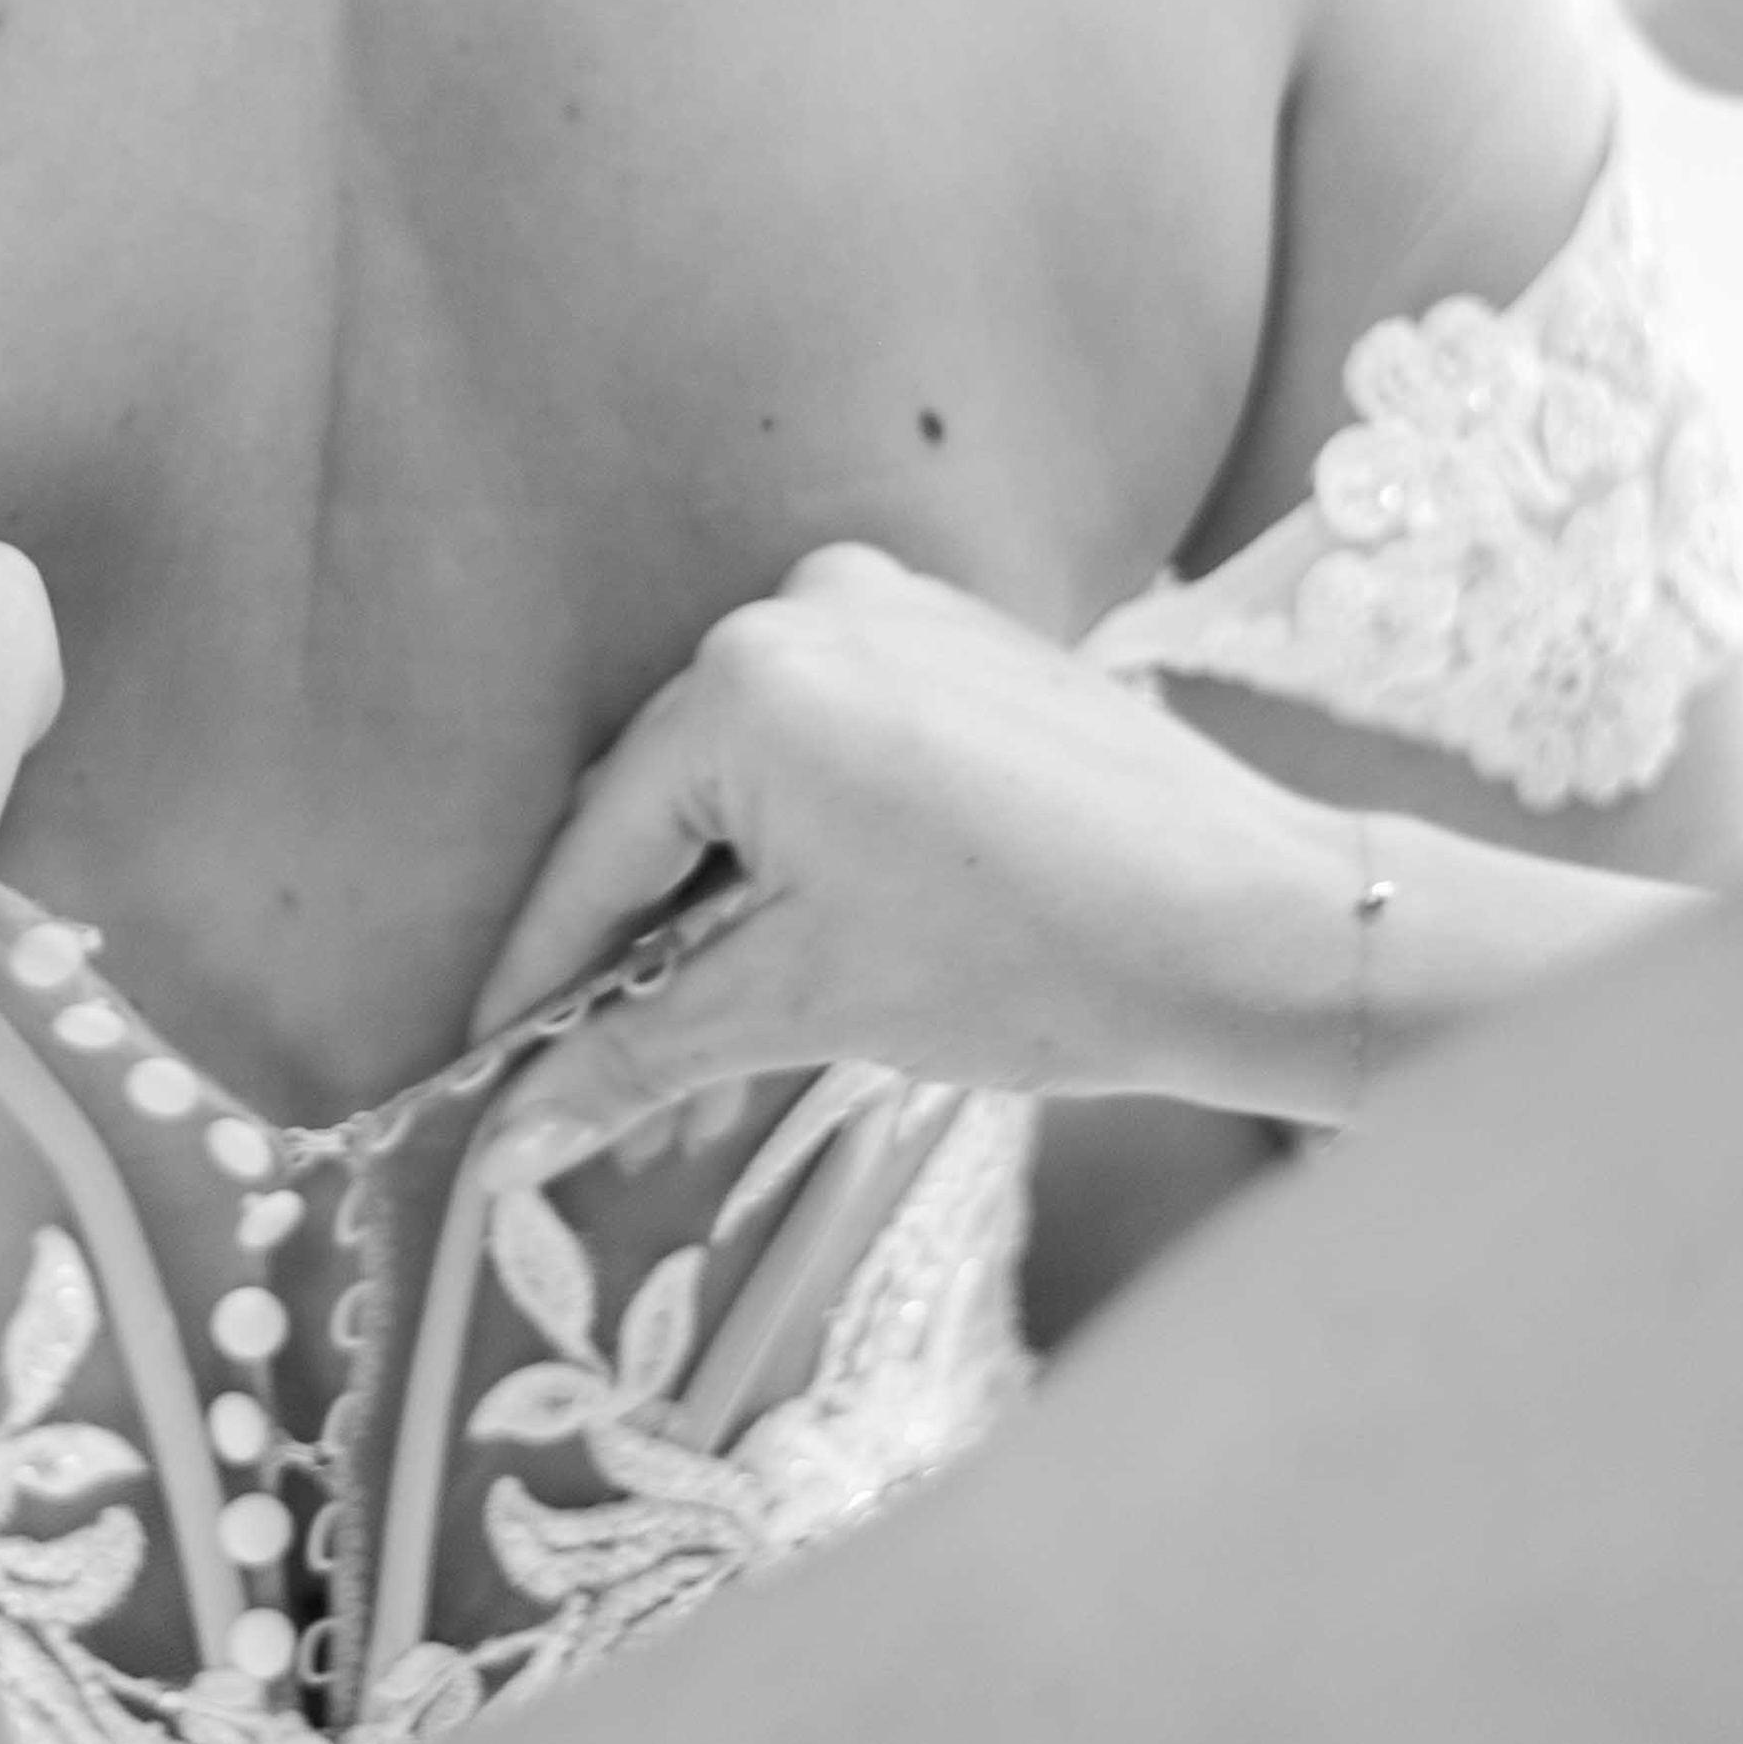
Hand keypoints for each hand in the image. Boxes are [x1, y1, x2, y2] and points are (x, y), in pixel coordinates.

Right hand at [470, 544, 1362, 1134]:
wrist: (1260, 924)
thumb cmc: (1042, 962)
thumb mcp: (809, 1003)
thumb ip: (639, 1051)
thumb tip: (509, 1140)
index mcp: (749, 679)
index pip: (596, 847)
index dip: (535, 974)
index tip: (482, 1069)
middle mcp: (803, 604)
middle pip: (666, 801)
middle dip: (634, 949)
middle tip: (597, 1080)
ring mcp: (888, 605)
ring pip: (748, 775)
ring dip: (720, 900)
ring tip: (714, 1043)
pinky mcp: (954, 633)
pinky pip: (828, 740)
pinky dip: (800, 838)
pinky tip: (805, 940)